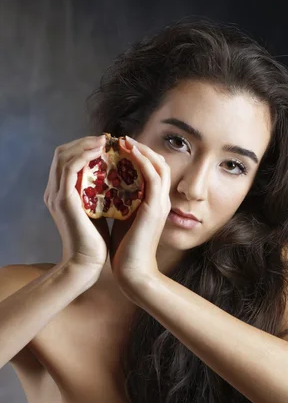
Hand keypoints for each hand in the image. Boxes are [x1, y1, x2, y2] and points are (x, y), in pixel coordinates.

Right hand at [44, 134, 109, 274]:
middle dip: (85, 141)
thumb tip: (117, 177)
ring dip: (85, 144)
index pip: (67, 159)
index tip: (107, 144)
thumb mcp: (98, 210)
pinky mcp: (63, 200)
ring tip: (105, 141)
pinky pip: (69, 168)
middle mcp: (54, 191)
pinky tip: (100, 152)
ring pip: (64, 155)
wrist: (87, 264)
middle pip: (62, 152)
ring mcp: (56, 194)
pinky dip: (84, 155)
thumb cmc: (96, 241)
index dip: (84, 147)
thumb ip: (100, 193)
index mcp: (61, 193)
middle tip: (107, 138)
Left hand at [110, 136, 170, 288]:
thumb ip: (120, 202)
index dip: (139, 155)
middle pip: (159, 162)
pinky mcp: (156, 207)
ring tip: (124, 140)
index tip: (119, 147)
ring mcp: (161, 203)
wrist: (132, 271)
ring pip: (159, 164)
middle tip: (121, 139)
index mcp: (154, 202)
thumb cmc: (125, 249)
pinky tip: (128, 153)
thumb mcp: (122, 218)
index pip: (152, 170)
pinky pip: (153, 176)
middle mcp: (161, 200)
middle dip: (141, 147)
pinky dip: (142, 161)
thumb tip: (105, 188)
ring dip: (142, 149)